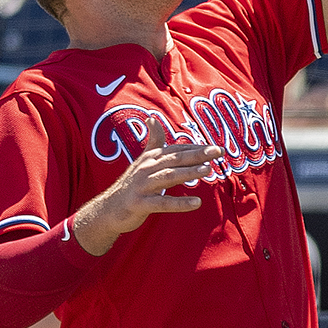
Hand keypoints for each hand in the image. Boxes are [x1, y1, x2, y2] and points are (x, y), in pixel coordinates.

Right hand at [71, 140, 215, 255]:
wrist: (109, 210)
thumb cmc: (131, 185)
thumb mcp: (142, 161)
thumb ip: (152, 141)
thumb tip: (152, 117)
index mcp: (150, 158)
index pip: (176, 150)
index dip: (195, 148)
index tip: (216, 148)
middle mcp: (146, 168)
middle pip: (175, 159)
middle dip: (197, 154)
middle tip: (218, 152)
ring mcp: (142, 186)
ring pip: (168, 176)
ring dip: (188, 173)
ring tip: (208, 170)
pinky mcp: (140, 204)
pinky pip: (162, 203)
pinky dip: (179, 203)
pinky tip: (197, 203)